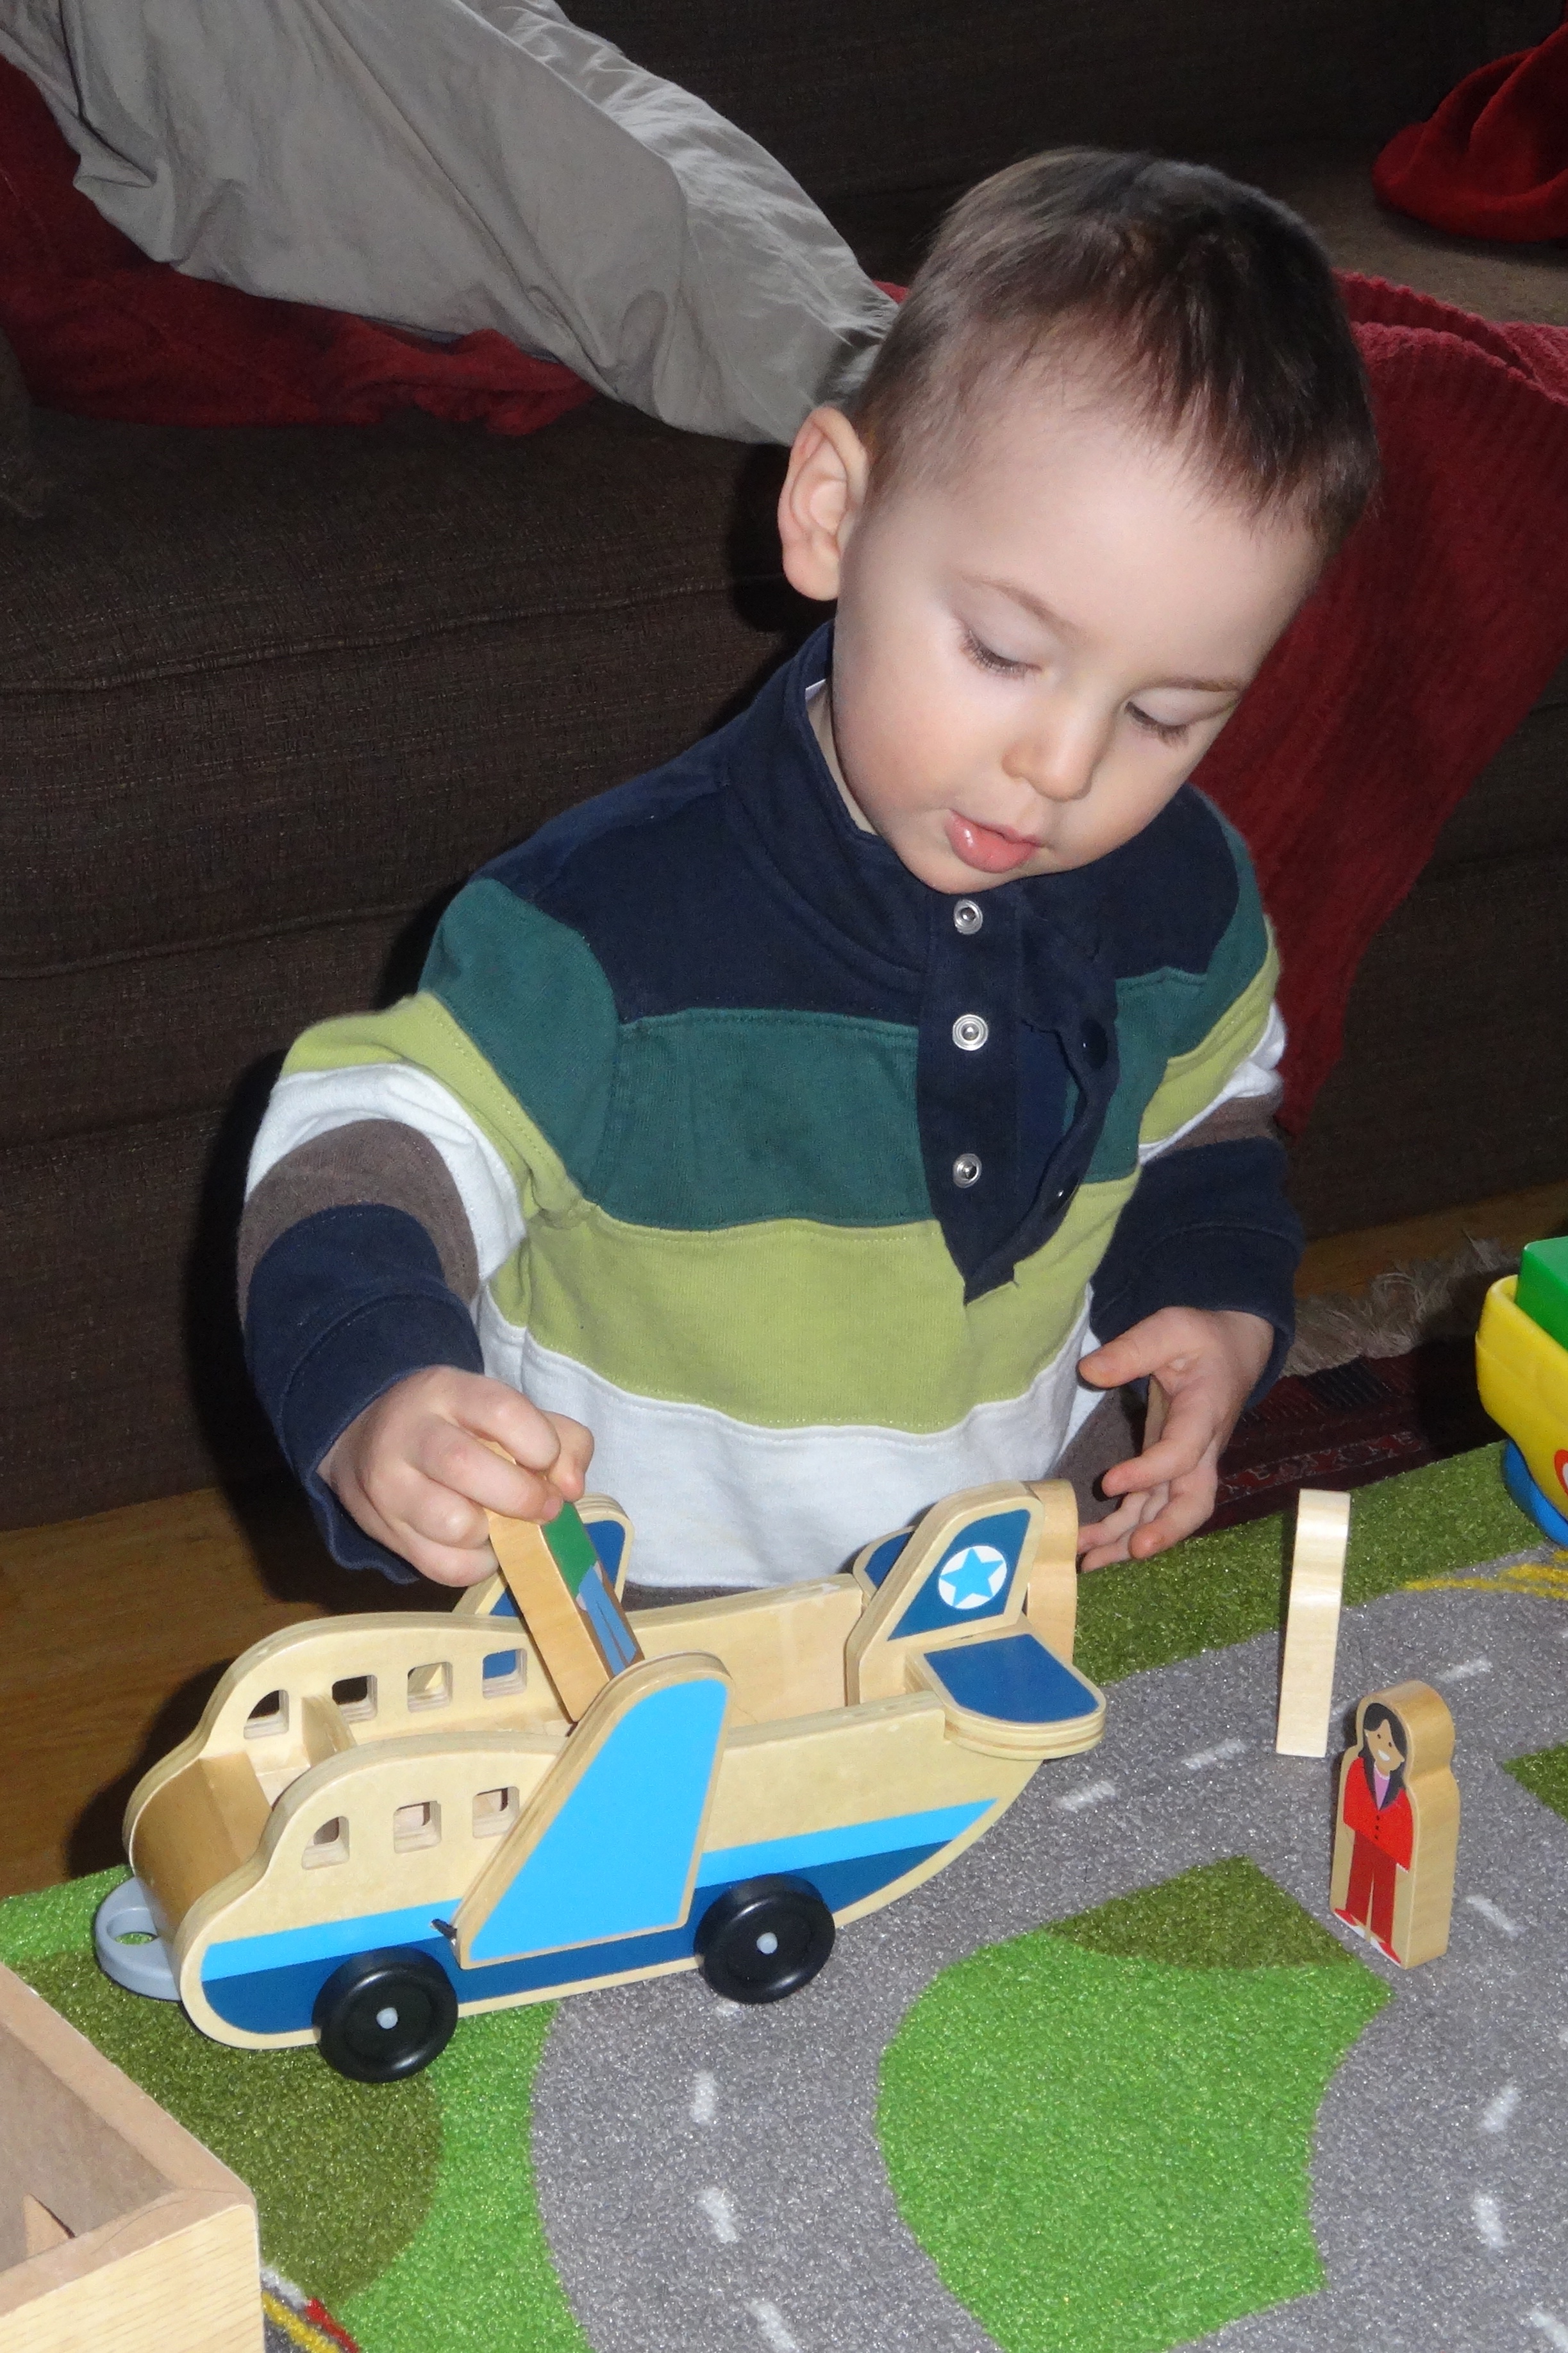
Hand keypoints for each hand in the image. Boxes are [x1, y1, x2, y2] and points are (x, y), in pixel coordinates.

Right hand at [318, 1366, 593, 1586]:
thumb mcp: (507, 1412)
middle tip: (545, 1507)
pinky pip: (444, 1566)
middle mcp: (409, 1435)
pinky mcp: (386, 1533)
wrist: (369, 1443)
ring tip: (505, 1524)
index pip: (501, 1410)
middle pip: (466, 1466)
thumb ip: (560, 1439)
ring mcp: (390, 1487)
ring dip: (497, 1535)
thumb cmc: (459, 1427)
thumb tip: (572, 1488)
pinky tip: (483, 1545)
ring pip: (453, 1524)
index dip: (539, 1442)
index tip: (548, 1459)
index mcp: (445, 1391)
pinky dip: (477, 1564)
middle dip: (522, 1496)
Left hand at [1073, 1307, 1272, 1569]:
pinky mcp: (1166, 1468)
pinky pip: (1147, 1507)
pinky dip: (1121, 1530)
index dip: (1149, 1473)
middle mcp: (1201, 1449)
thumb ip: (1133, 1349)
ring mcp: (1185, 1463)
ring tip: (1087, 1562)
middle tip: (1131, 1552)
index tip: (1107, 1482)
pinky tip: (1090, 1548)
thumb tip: (1090, 1371)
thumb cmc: (1203, 1338)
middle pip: (1193, 1503)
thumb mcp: (1171, 1327)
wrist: (1232, 1349)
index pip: (1183, 1454)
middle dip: (1163, 1531)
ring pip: (1165, 1513)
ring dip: (1129, 1541)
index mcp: (1205, 1413)